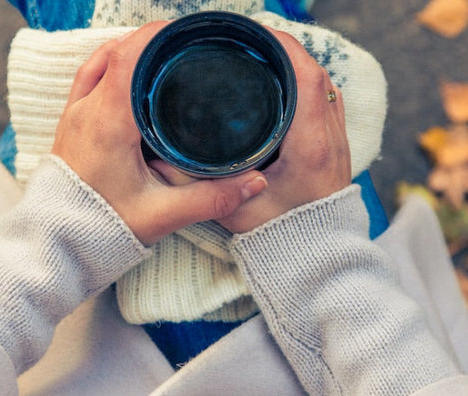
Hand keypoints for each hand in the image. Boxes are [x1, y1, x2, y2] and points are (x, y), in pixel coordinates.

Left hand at [52, 22, 267, 244]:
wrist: (59, 242)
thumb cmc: (103, 228)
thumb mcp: (163, 214)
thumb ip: (211, 199)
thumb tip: (255, 182)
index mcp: (109, 124)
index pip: (129, 58)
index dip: (156, 36)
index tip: (185, 32)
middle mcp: (87, 111)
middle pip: (117, 52)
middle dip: (151, 41)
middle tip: (184, 46)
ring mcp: (74, 115)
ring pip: (100, 62)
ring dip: (130, 52)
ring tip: (162, 56)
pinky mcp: (71, 125)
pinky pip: (88, 79)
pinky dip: (110, 66)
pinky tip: (131, 76)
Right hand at [153, 29, 351, 232]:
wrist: (317, 255)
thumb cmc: (282, 236)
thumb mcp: (233, 211)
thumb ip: (198, 187)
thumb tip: (162, 163)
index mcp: (308, 147)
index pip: (306, 78)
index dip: (283, 48)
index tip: (256, 35)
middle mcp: (329, 138)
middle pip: (316, 73)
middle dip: (286, 50)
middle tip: (253, 44)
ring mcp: (337, 142)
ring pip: (325, 85)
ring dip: (299, 66)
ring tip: (266, 59)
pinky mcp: (336, 148)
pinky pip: (329, 102)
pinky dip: (309, 85)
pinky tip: (286, 88)